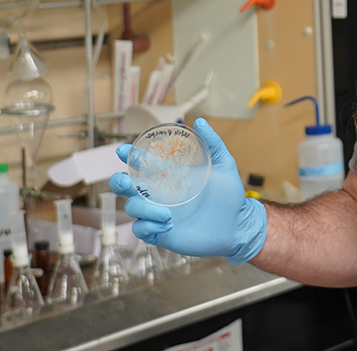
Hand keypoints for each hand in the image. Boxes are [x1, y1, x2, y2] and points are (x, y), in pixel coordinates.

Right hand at [109, 118, 266, 265]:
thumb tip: (201, 122)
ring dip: (143, 209)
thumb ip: (212, 143)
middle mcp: (159, 193)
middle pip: (126, 186)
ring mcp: (158, 213)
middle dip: (118, 182)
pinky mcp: (160, 232)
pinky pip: (141, 230)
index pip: (141, 163)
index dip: (129, 156)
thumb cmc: (229, 195)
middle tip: (126, 182)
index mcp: (169, 174)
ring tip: (168, 214)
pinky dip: (148, 226)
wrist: (237, 225)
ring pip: (132, 208)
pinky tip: (167, 225)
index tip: (123, 151)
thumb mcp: (223, 164)